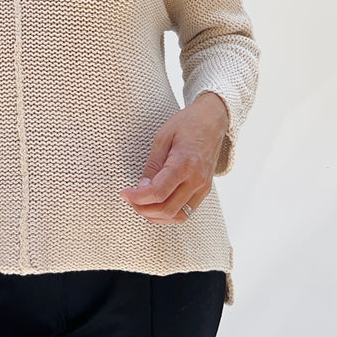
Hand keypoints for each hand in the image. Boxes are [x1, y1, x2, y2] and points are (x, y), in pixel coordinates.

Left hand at [118, 93, 227, 223]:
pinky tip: (156, 208)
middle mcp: (197, 180)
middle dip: (143, 209)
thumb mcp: (162, 138)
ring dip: (156, 216)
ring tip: (140, 205)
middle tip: (129, 199)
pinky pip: (187, 212)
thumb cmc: (187, 124)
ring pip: (178, 216)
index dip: (137, 197)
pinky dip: (169, 215)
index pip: (158, 192)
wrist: (212, 120)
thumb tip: (141, 187)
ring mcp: (203, 187)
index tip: (124, 193)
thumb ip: (152, 165)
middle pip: (167, 208)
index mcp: (185, 164)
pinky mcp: (205, 190)